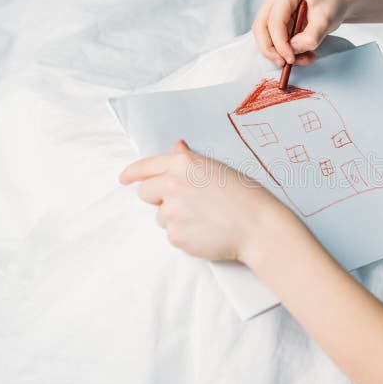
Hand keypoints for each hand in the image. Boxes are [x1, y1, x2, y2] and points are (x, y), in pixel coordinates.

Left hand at [118, 139, 294, 263]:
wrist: (258, 226)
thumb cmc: (245, 195)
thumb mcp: (218, 168)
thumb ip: (190, 160)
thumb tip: (176, 148)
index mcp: (183, 164)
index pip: (145, 167)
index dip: (132, 173)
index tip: (124, 179)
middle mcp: (172, 185)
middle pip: (145, 193)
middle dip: (157, 197)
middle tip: (182, 202)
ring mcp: (171, 212)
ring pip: (161, 216)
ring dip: (176, 218)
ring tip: (204, 218)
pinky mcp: (175, 236)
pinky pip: (173, 235)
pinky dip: (186, 235)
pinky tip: (206, 231)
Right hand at [252, 0, 350, 67]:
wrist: (336, 3)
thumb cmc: (332, 6)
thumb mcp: (326, 21)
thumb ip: (310, 37)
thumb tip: (293, 50)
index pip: (275, 22)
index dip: (280, 44)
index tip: (291, 59)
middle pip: (261, 28)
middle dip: (271, 50)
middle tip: (285, 64)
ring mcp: (271, 8)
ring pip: (264, 36)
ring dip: (279, 53)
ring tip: (303, 59)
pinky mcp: (274, 19)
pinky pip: (272, 39)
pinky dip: (284, 51)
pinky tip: (302, 55)